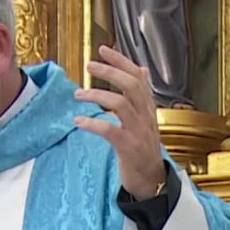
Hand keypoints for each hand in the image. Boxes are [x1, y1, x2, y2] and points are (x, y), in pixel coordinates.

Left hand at [74, 45, 167, 198]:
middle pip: (131, 86)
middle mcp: (146, 117)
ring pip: (121, 104)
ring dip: (97, 96)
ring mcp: (139, 132)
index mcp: (148, 107)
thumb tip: (141, 69)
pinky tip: (79, 122)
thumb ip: (142, 95)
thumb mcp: (146, 119)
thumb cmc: (144, 148)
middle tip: (89, 66)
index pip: (138, 77)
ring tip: (78, 95)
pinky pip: (110, 131)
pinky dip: (92, 124)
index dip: (121, 61)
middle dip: (110, 72)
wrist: (151, 180)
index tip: (103, 49)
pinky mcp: (129, 148)